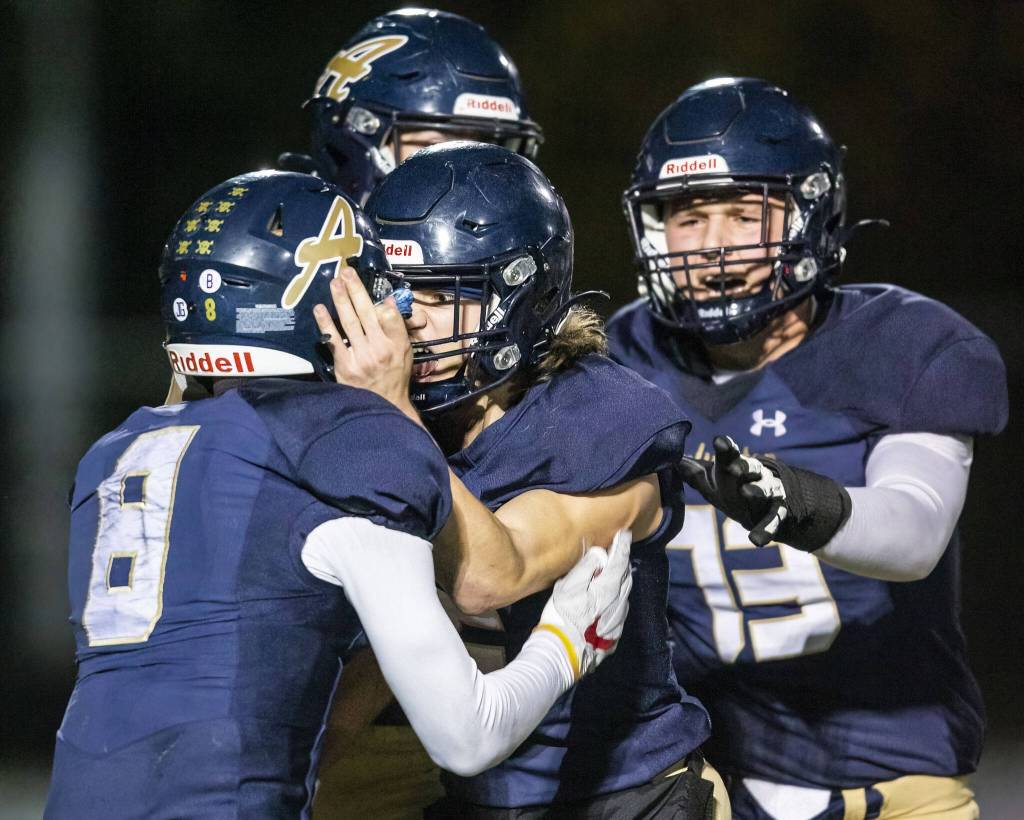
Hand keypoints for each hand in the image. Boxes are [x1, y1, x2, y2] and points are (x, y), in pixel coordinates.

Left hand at [314, 267, 416, 416]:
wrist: (384, 406)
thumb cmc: (395, 377)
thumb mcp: (405, 352)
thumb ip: (397, 328)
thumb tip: (386, 303)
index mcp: (397, 344)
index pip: (390, 315)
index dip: (379, 300)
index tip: (368, 285)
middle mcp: (380, 349)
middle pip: (366, 313)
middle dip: (355, 290)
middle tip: (346, 271)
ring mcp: (361, 357)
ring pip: (349, 322)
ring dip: (340, 300)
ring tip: (334, 283)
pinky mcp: (345, 365)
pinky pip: (334, 339)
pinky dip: (326, 323)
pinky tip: (320, 309)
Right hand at [535, 529, 631, 679]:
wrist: (563, 653)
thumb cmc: (563, 616)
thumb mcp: (568, 586)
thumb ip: (586, 567)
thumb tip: (600, 553)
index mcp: (608, 588)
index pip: (620, 561)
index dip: (622, 545)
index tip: (625, 533)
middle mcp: (619, 602)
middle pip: (625, 577)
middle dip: (622, 562)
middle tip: (616, 551)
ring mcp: (618, 619)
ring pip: (624, 593)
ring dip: (620, 580)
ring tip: (611, 573)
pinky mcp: (614, 633)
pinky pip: (620, 609)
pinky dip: (616, 598)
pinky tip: (607, 599)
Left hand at [681, 436, 852, 551]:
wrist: (773, 504)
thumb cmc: (735, 489)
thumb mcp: (715, 482)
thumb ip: (695, 474)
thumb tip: (672, 460)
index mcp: (738, 466)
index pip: (731, 455)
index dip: (726, 448)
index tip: (719, 441)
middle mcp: (755, 476)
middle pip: (750, 468)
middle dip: (743, 466)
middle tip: (734, 467)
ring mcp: (769, 494)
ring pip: (764, 490)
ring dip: (756, 491)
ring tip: (747, 492)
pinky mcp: (777, 514)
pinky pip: (772, 522)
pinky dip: (765, 531)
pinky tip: (756, 540)